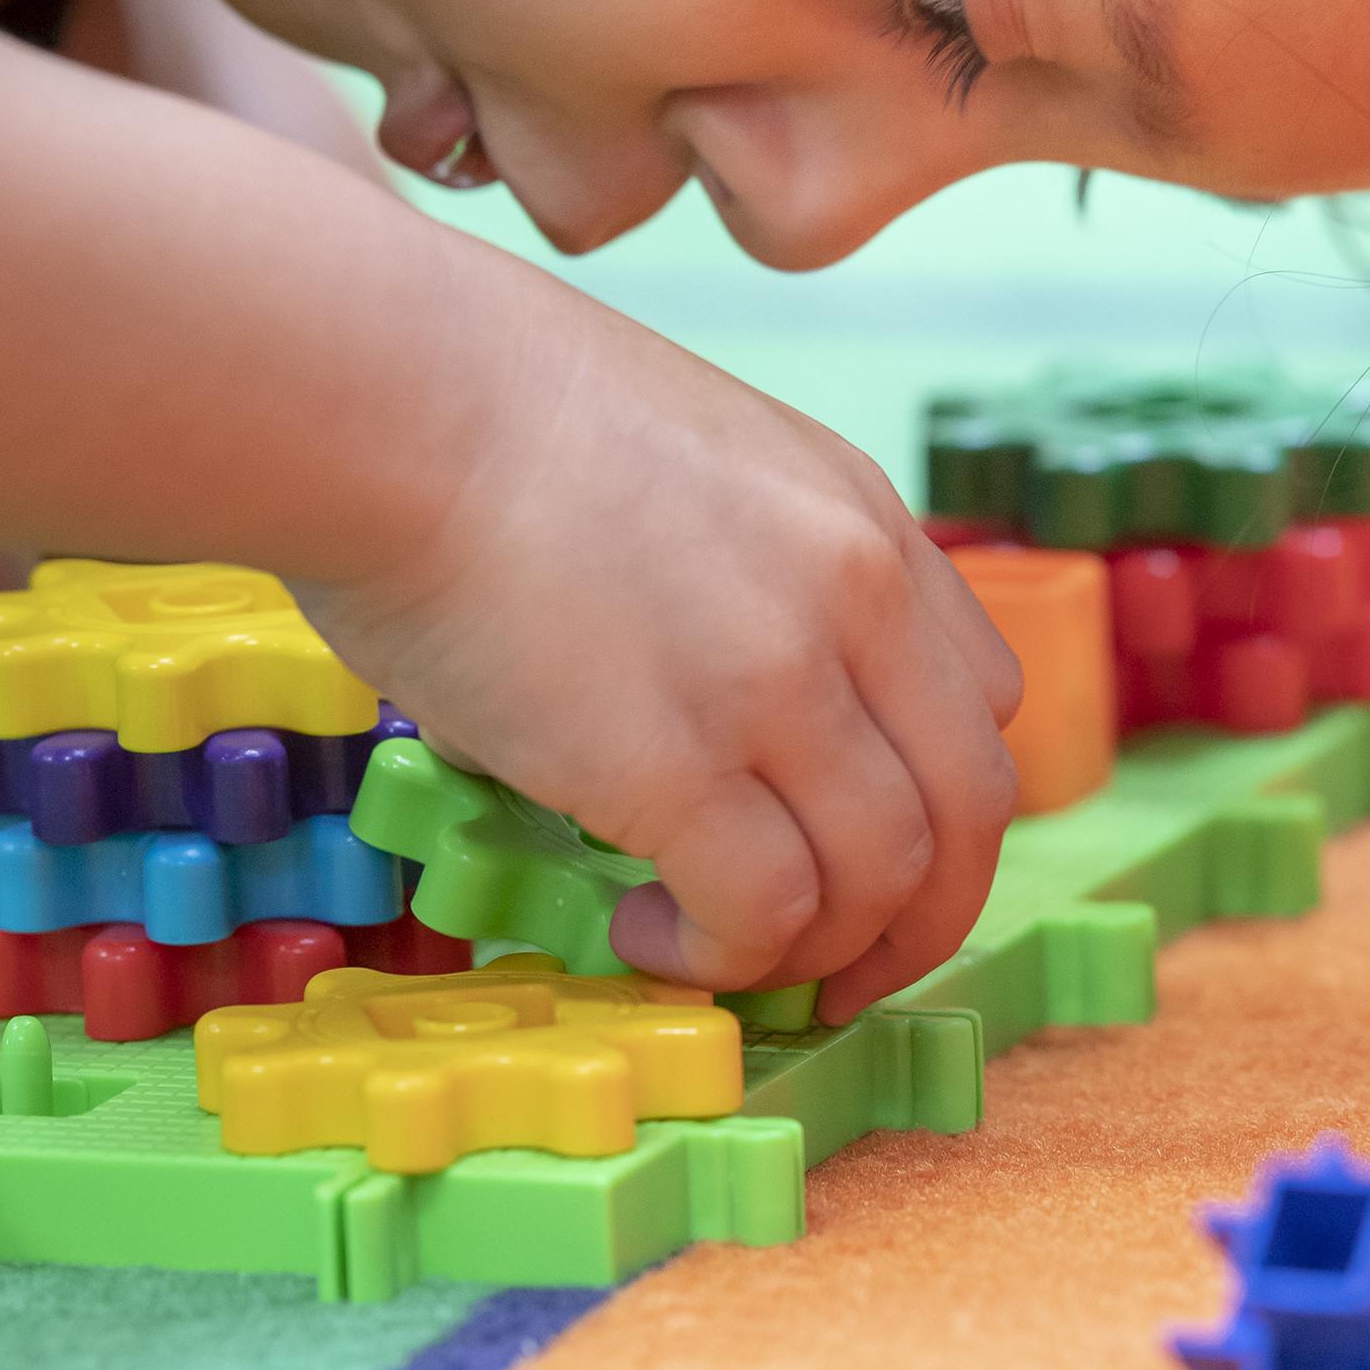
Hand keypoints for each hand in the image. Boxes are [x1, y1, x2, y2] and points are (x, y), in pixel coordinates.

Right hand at [294, 253, 1019, 1012]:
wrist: (390, 395)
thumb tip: (671, 703)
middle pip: (970, 808)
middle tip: (839, 975)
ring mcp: (779, 679)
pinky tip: (643, 937)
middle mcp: (857, 597)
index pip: (980, 699)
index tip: (866, 857)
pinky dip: (722, 959)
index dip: (936, 803)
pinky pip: (763, 913)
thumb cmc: (473, 412)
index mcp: (861, 517)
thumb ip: (732, 574)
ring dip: (810, 950)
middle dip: (920, 922)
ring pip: (885, 878)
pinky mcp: (678, 762)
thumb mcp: (685, 458)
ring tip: (701, 945)